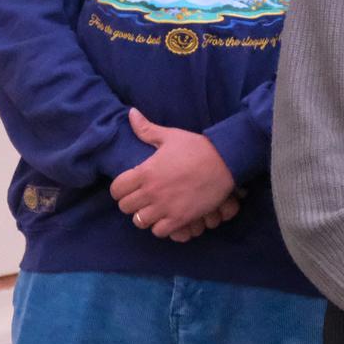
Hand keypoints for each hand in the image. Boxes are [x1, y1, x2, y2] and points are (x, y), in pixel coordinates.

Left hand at [111, 109, 235, 237]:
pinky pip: (159, 231)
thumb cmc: (198, 147)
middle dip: (133, 203)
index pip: (116, 190)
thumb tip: (131, 113)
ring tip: (156, 209)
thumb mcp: (171, 136)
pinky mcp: (180, 218)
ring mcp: (165, 207)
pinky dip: (162, 227)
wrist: (226, 161)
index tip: (131, 187)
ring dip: (146, 216)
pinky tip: (169, 217)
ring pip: (140, 221)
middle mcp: (152, 191)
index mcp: (145, 171)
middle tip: (144, 198)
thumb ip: (147, 129)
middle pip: (126, 207)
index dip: (121, 189)